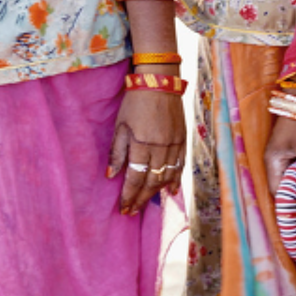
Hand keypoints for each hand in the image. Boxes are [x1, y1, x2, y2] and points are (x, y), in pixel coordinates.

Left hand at [109, 87, 185, 214]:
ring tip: (146, 204)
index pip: (135, 178)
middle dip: (141, 199)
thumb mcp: (120, 127)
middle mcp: (161, 148)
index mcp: (142, 145)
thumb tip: (111, 175)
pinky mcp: (183, 140)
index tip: (123, 209)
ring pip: (167, 176)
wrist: (160, 83)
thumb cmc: (135, 103)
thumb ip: (117, 152)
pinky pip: (180, 165)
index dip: (129, 196)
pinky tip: (171, 191)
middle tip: (132, 212)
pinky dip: (175, 179)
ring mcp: (174, 144)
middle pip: (151, 182)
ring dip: (156, 193)